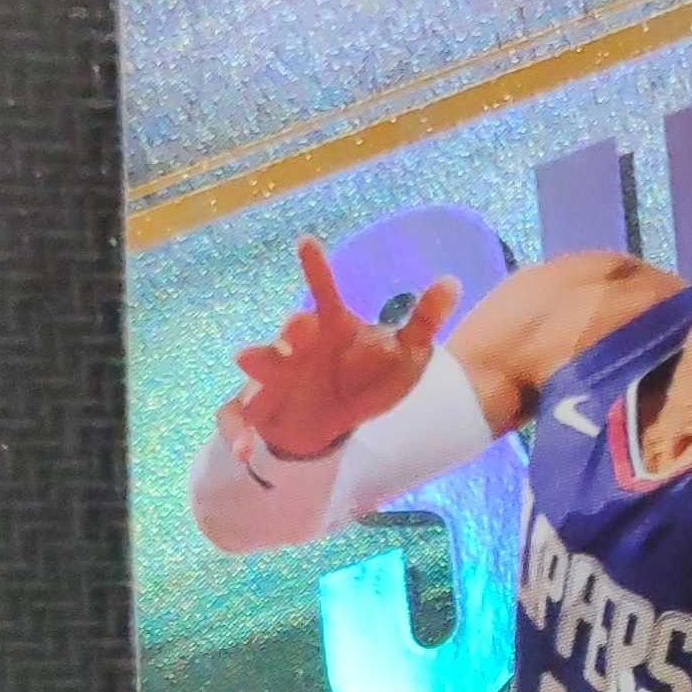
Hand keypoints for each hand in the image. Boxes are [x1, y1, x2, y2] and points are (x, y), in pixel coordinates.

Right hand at [219, 235, 459, 464]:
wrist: (336, 419)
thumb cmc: (367, 378)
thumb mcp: (405, 354)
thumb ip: (423, 321)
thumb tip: (452, 281)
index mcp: (331, 328)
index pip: (325, 294)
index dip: (316, 268)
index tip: (307, 241)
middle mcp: (298, 348)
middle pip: (291, 334)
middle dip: (291, 329)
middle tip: (297, 325)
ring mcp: (276, 379)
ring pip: (261, 371)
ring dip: (258, 365)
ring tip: (247, 360)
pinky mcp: (261, 411)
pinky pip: (245, 422)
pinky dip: (240, 433)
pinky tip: (241, 449)